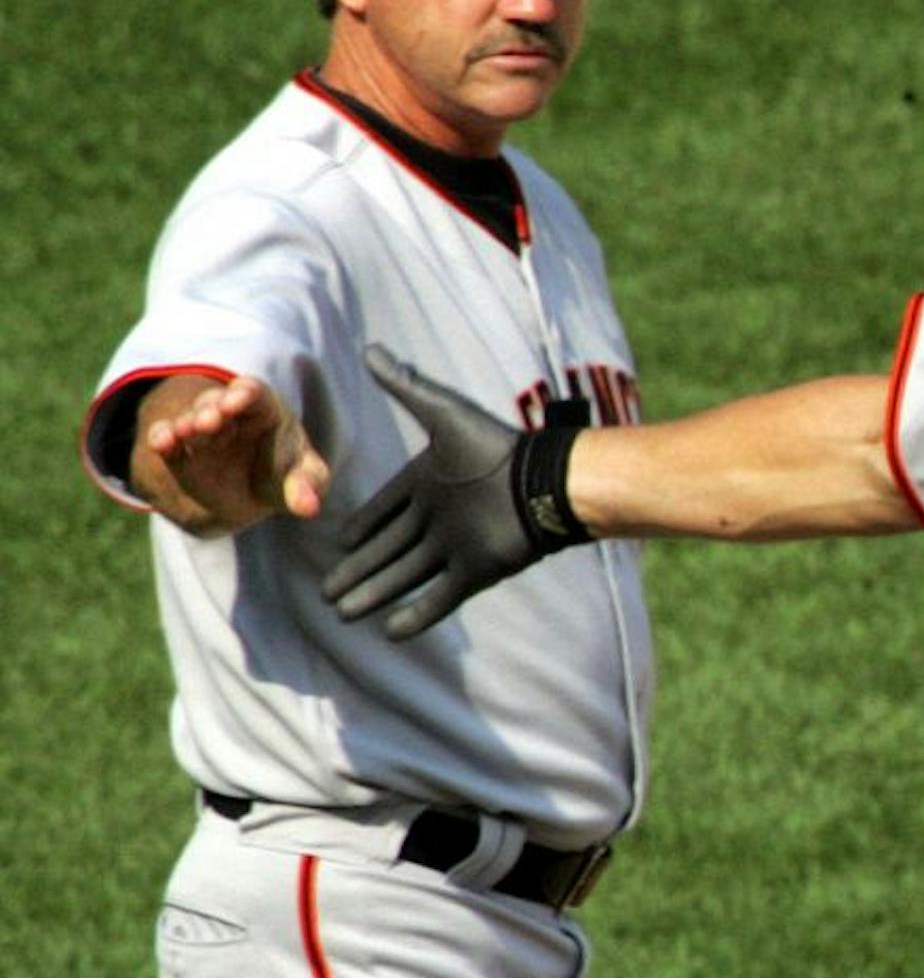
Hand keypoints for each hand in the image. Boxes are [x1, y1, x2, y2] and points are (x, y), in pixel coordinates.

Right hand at [136, 373, 329, 533]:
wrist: (248, 493)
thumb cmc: (283, 473)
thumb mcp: (303, 474)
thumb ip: (307, 485)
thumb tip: (310, 508)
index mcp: (263, 409)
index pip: (252, 392)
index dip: (243, 394)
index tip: (237, 400)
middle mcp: (227, 414)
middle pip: (215, 404)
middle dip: (211, 410)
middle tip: (209, 421)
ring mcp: (200, 431)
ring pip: (189, 421)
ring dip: (186, 426)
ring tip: (186, 432)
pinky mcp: (179, 451)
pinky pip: (166, 440)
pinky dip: (163, 439)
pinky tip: (161, 443)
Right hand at [321, 346, 588, 639]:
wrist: (544, 482)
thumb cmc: (496, 445)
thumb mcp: (444, 412)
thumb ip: (406, 385)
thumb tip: (368, 347)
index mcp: (428, 485)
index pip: (385, 511)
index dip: (363, 527)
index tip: (339, 543)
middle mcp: (438, 519)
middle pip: (389, 549)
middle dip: (359, 570)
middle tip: (326, 593)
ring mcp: (456, 547)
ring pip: (405, 575)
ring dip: (376, 594)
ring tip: (342, 613)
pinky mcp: (476, 572)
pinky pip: (440, 598)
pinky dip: (416, 615)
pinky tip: (388, 630)